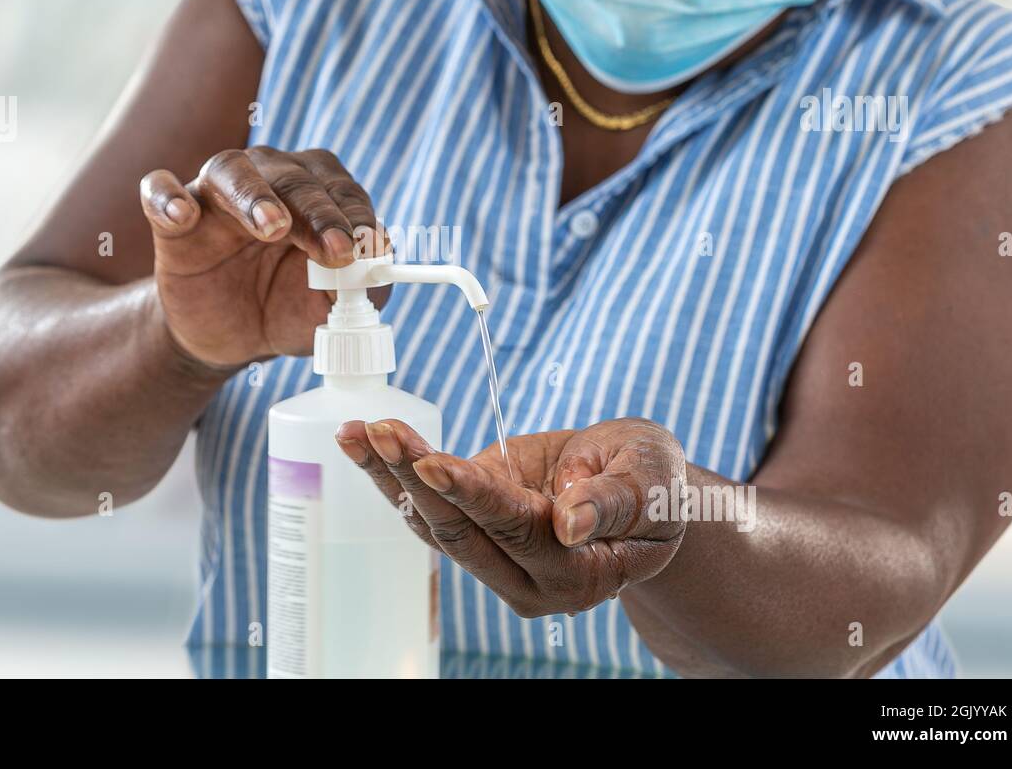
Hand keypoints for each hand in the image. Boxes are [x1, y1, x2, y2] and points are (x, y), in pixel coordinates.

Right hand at [139, 147, 386, 366]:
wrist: (230, 336)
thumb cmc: (286, 306)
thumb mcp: (330, 307)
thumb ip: (362, 285)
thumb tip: (378, 259)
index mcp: (314, 193)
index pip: (339, 190)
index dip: (355, 218)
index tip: (365, 249)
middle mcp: (267, 180)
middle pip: (292, 178)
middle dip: (317, 213)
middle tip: (335, 250)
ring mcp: (216, 195)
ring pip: (231, 170)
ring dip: (253, 195)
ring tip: (271, 226)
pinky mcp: (173, 220)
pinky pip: (161, 190)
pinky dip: (168, 198)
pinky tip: (182, 216)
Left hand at [335, 417, 686, 616]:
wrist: (637, 489)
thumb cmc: (654, 480)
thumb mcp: (654, 478)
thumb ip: (617, 502)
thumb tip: (570, 525)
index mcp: (583, 572)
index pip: (520, 532)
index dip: (476, 496)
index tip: (435, 464)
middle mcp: (531, 581)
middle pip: (463, 534)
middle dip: (418, 479)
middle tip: (384, 431)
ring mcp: (497, 562)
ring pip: (434, 527)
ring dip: (390, 477)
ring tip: (357, 433)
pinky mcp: (475, 533)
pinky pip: (427, 510)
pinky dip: (392, 475)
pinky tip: (362, 441)